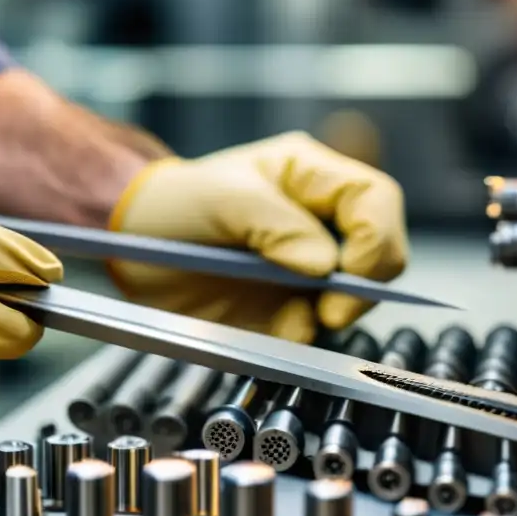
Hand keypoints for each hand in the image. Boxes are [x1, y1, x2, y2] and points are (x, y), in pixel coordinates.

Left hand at [107, 132, 407, 342]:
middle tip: (328, 311)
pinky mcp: (288, 308)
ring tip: (290, 316)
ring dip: (331, 314)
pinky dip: (302, 336)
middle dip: (363, 287)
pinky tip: (273, 328)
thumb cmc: (176, 202)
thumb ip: (276, 225)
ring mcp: (309, 269)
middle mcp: (321, 223)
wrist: (134, 245)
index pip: (375, 200)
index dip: (376, 239)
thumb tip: (323, 265)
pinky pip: (315, 330)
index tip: (347, 274)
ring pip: (357, 298)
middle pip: (382, 254)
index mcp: (312, 179)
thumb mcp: (221, 198)